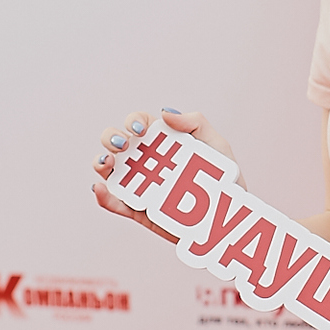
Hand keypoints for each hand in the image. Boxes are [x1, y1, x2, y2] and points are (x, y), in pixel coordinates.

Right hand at [90, 109, 241, 240]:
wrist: (229, 217)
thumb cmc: (223, 178)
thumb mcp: (216, 145)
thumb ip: (195, 122)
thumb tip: (165, 112)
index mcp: (162, 141)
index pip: (140, 123)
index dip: (134, 120)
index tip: (140, 129)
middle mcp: (145, 160)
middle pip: (116, 142)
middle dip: (111, 137)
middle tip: (123, 145)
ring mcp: (139, 185)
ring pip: (109, 170)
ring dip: (101, 162)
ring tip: (106, 162)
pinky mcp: (138, 211)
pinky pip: (115, 203)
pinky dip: (103, 196)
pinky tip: (100, 189)